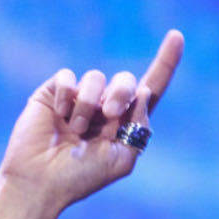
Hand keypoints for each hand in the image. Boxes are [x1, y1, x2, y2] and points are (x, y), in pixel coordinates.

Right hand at [0, 28, 183, 218]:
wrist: (40, 181)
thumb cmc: (81, 177)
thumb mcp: (122, 158)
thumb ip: (139, 125)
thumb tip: (143, 91)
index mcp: (125, 124)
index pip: (151, 89)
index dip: (165, 63)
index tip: (177, 37)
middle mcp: (105, 108)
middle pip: (126, 81)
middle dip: (121, 93)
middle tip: (109, 114)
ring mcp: (80, 98)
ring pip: (96, 77)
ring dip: (89, 104)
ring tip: (76, 128)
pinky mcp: (54, 92)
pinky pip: (68, 77)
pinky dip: (67, 96)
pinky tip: (59, 116)